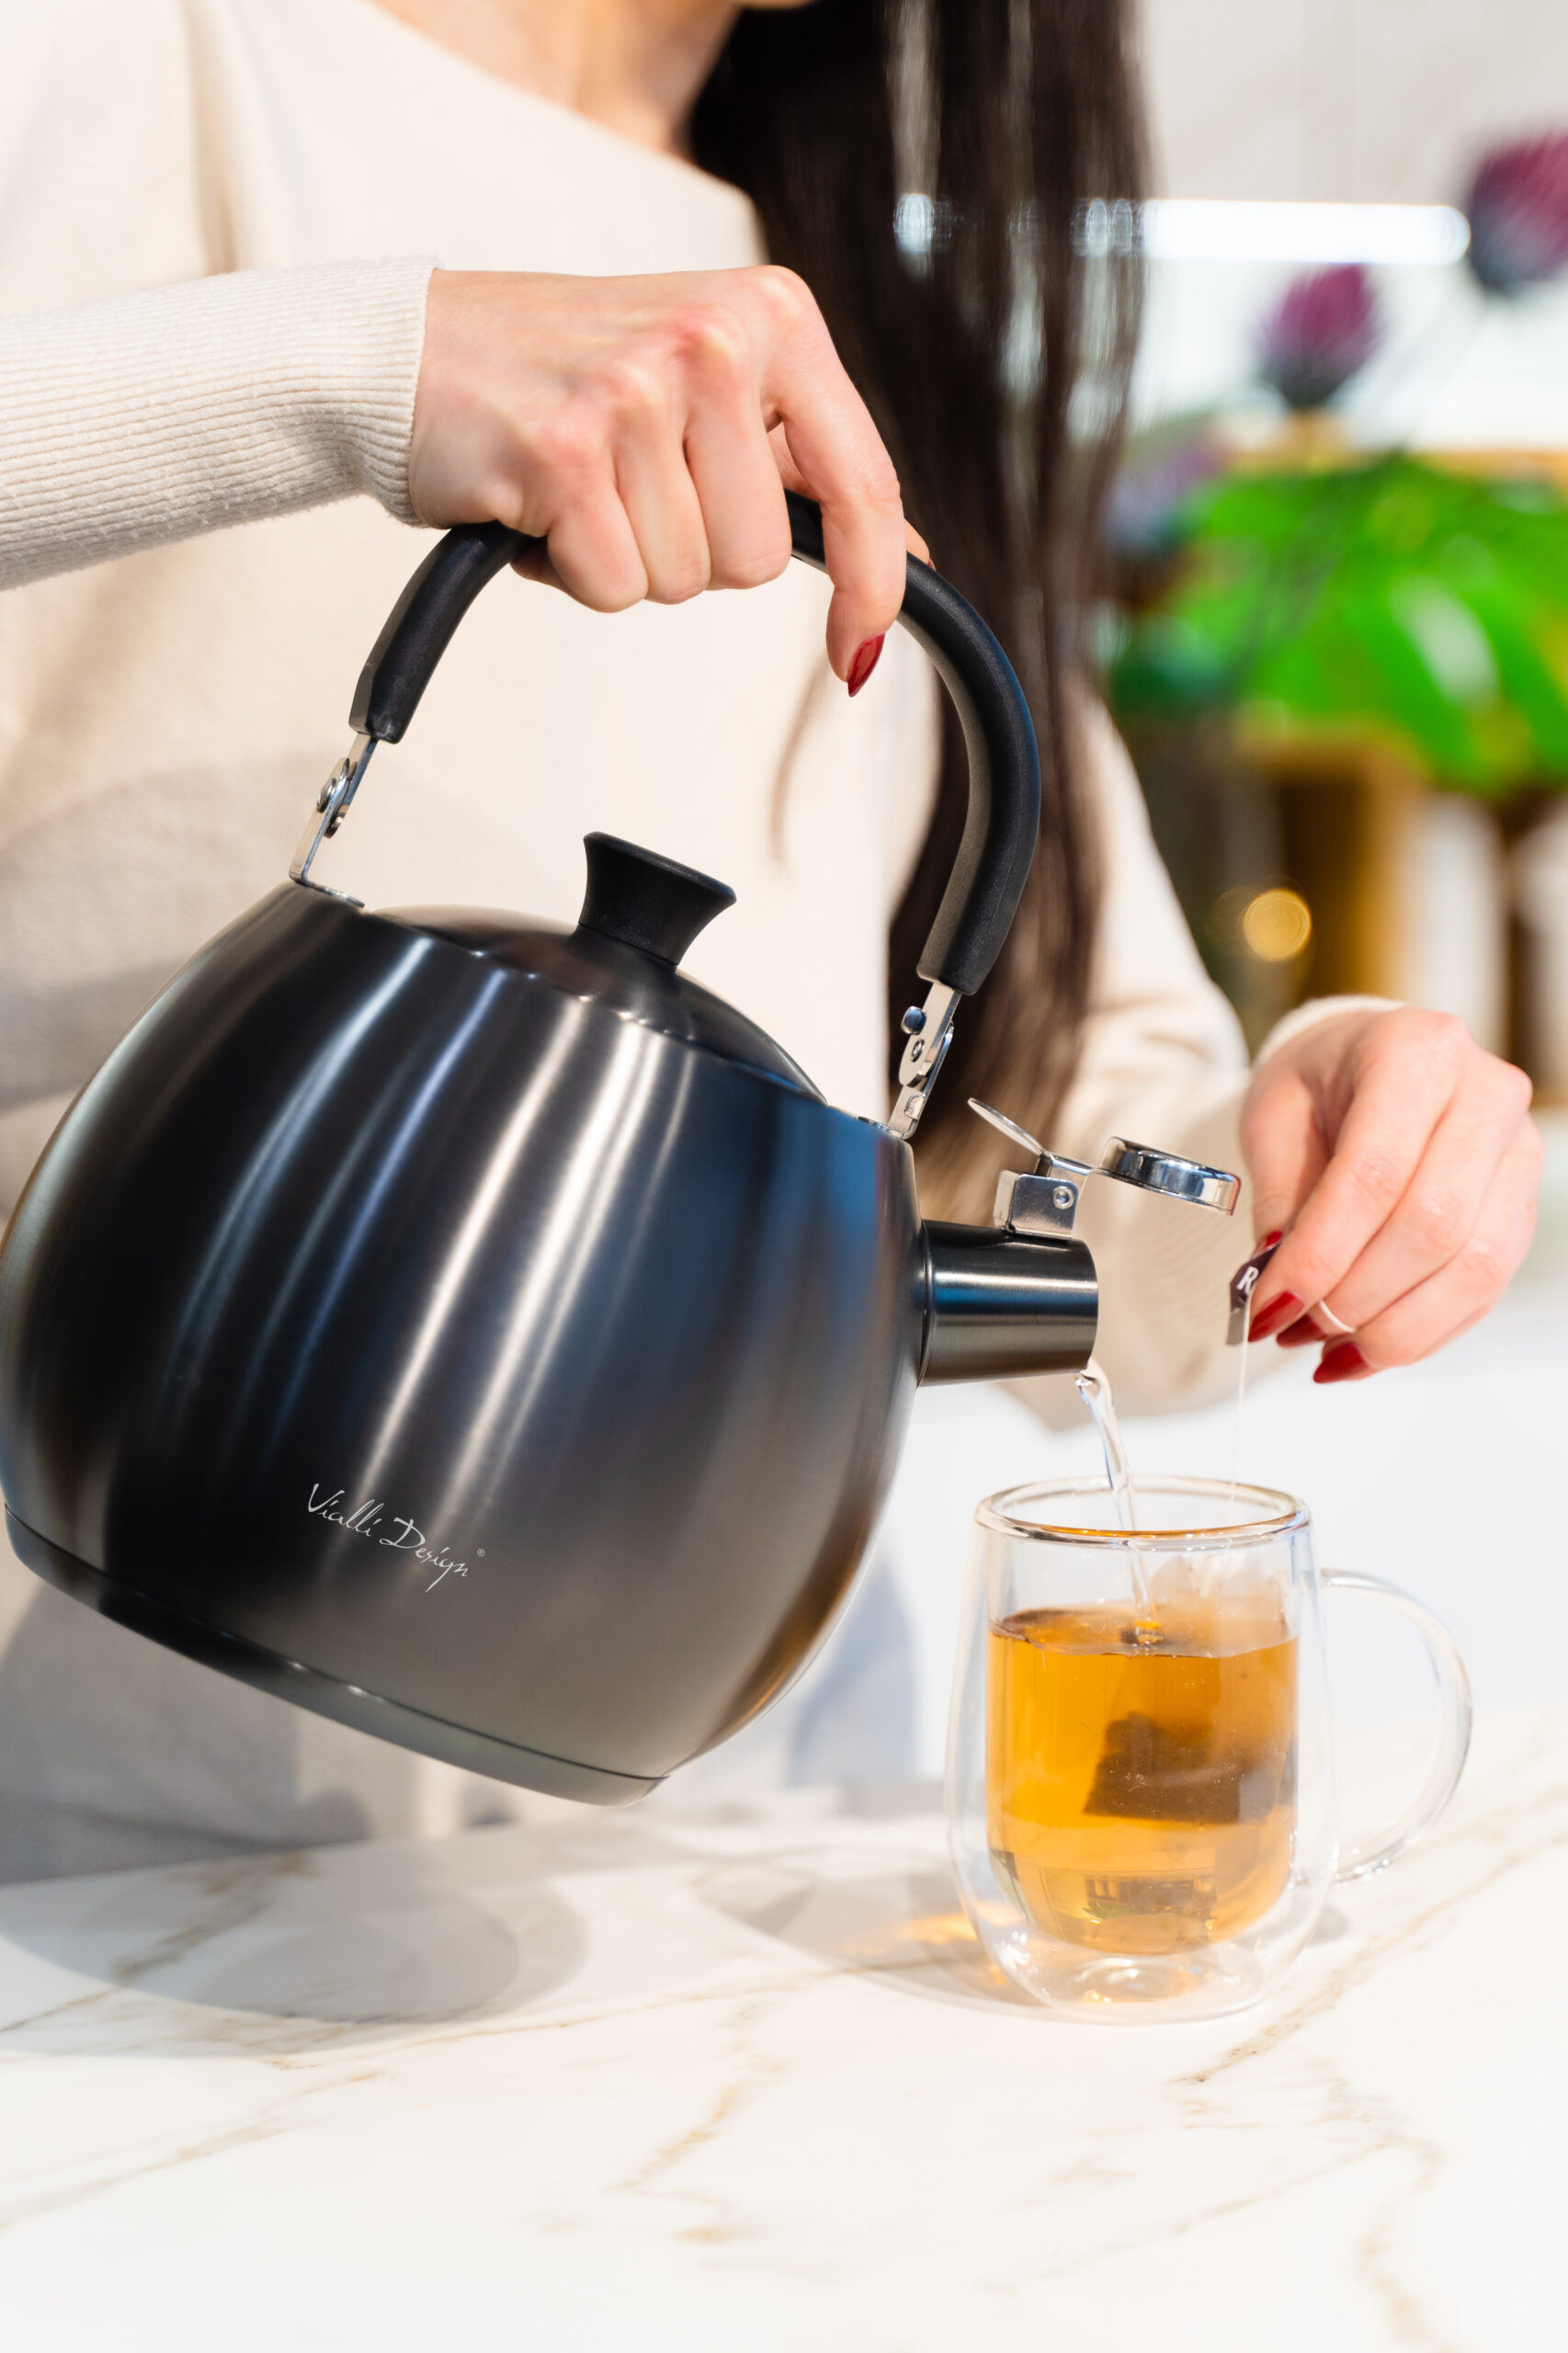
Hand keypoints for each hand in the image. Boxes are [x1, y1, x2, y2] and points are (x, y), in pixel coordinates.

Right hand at [407, 266, 920, 682]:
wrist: (410, 350)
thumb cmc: (562, 375)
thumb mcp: (707, 388)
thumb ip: (802, 468)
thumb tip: (904, 551)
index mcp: (771, 314)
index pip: (862, 482)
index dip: (874, 587)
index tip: (856, 654)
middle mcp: (716, 337)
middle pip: (761, 559)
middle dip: (693, 553)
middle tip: (628, 487)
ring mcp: (640, 388)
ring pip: (688, 580)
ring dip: (627, 561)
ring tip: (579, 489)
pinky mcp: (566, 448)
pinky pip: (614, 587)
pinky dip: (572, 575)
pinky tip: (540, 508)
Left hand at [1240, 1007, 1541, 1381]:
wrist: (1368, 1061)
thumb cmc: (1319, 1083)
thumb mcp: (1273, 1119)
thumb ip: (1278, 1200)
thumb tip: (1275, 1290)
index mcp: (1415, 1053)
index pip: (1373, 1174)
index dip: (1319, 1255)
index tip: (1267, 1307)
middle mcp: (1485, 1095)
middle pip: (1431, 1227)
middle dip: (1354, 1298)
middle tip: (1293, 1328)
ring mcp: (1517, 1153)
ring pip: (1471, 1269)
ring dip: (1392, 1328)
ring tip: (1326, 1348)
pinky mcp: (1522, 1206)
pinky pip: (1484, 1288)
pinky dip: (1421, 1331)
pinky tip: (1366, 1347)